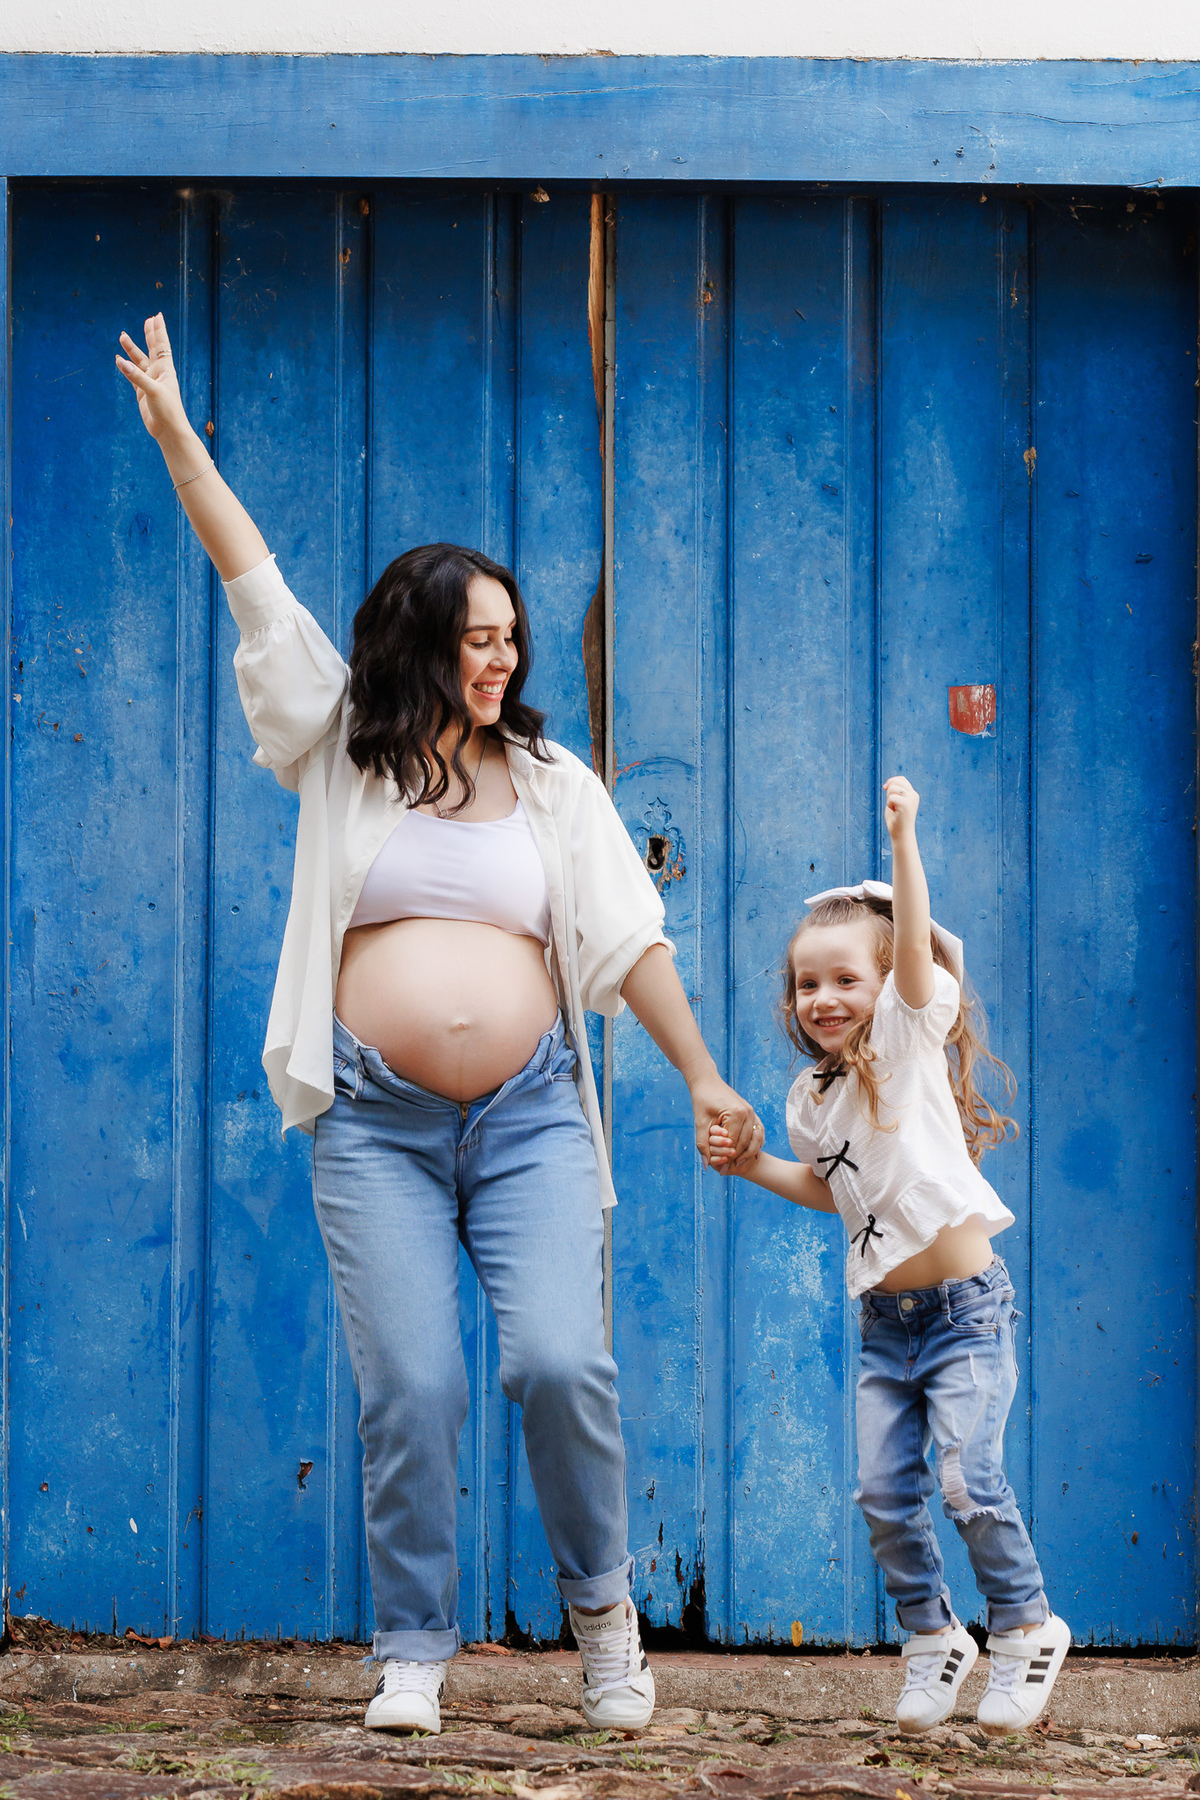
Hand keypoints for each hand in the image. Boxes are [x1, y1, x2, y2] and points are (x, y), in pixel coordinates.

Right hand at [115, 313, 189, 441]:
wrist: (168, 430)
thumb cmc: (167, 410)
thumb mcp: (152, 391)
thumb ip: (136, 376)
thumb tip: (120, 362)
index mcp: (166, 369)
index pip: (162, 345)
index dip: (159, 330)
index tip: (156, 316)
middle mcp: (158, 373)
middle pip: (153, 348)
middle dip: (150, 334)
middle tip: (148, 319)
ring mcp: (149, 382)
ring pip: (139, 360)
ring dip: (131, 349)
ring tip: (122, 336)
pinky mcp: (142, 392)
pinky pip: (132, 375)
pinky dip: (125, 367)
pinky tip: (119, 359)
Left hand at [689, 1073, 762, 1170]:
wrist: (708, 1082)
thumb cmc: (702, 1100)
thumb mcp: (700, 1122)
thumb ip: (703, 1143)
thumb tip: (706, 1165)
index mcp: (735, 1114)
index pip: (733, 1143)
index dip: (726, 1158)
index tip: (720, 1170)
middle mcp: (748, 1113)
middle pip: (745, 1143)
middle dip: (736, 1158)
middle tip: (727, 1170)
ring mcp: (752, 1112)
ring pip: (755, 1139)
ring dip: (748, 1153)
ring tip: (737, 1165)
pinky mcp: (752, 1112)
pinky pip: (757, 1132)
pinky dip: (755, 1143)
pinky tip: (748, 1154)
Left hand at [884, 774, 919, 841]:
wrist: (901, 833)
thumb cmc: (896, 819)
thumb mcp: (896, 803)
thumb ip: (894, 793)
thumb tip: (887, 784)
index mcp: (913, 794)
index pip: (901, 779)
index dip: (891, 781)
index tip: (885, 788)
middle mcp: (914, 795)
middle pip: (896, 782)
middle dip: (889, 791)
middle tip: (891, 803)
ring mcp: (911, 799)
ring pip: (893, 788)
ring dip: (889, 799)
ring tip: (894, 808)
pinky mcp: (906, 804)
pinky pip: (891, 797)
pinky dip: (889, 804)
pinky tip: (894, 811)